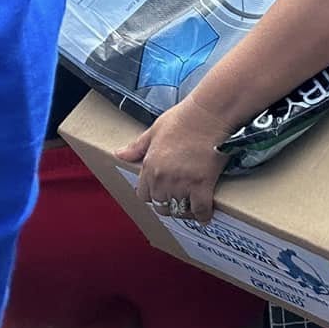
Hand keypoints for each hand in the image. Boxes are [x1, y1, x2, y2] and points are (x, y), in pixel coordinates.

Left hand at [121, 97, 229, 224]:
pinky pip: (200, 209)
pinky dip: (203, 215)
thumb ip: (137, 146)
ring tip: (193, 208)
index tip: (163, 193)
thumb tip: (118, 154)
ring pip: (180, 210)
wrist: (209, 113)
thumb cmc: (184, 118)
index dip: (154, 196)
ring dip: (186, 211)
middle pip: (162, 206)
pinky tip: (205, 214)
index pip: (144, 196)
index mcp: (149, 167)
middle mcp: (163, 179)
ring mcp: (183, 183)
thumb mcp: (155, 130)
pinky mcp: (203, 184)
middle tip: (180, 201)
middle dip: (170, 205)